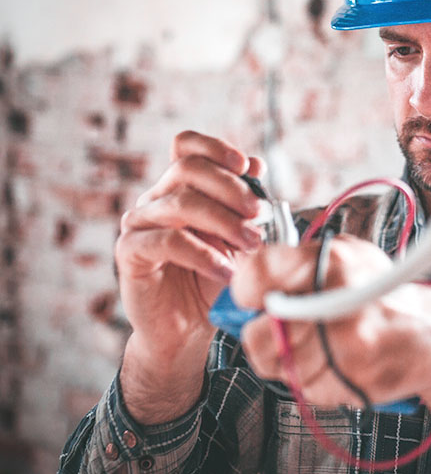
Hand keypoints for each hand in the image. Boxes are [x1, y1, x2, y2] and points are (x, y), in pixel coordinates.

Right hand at [115, 130, 263, 421]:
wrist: (187, 328)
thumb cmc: (213, 278)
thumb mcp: (238, 238)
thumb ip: (245, 203)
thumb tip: (256, 164)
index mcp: (181, 186)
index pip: (187, 145)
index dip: (215, 147)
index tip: (246, 166)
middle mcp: (157, 198)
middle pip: (188, 168)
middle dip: (231, 188)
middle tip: (259, 213)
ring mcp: (140, 223)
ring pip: (181, 202)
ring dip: (224, 222)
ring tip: (250, 245)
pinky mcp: (130, 252)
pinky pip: (168, 241)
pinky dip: (204, 254)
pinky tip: (226, 271)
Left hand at [232, 234, 430, 441]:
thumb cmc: (381, 293)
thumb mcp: (344, 256)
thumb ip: (296, 265)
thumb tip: (244, 285)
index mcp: (331, 260)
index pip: (253, 272)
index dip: (245, 289)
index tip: (254, 296)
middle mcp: (336, 299)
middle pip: (257, 331)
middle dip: (263, 333)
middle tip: (281, 327)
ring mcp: (342, 345)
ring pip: (276, 363)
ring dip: (287, 359)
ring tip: (317, 344)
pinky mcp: (347, 380)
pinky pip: (301, 386)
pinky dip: (310, 378)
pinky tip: (335, 362)